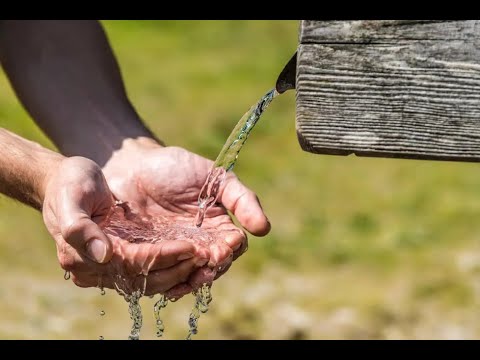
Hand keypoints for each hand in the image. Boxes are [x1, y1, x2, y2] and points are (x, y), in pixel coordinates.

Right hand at [42, 156, 207, 295]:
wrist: (69, 180)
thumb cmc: (70, 184)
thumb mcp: (71, 197)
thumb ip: (80, 227)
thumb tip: (104, 255)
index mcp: (82, 257)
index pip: (131, 264)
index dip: (161, 257)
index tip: (189, 247)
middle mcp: (99, 268)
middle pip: (146, 279)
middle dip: (179, 268)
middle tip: (208, 256)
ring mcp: (114, 265)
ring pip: (154, 280)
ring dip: (183, 272)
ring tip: (210, 259)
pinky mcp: (127, 258)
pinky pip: (155, 271)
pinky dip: (177, 267)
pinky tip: (198, 258)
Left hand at [102, 139, 270, 297]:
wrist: (132, 166)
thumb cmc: (175, 168)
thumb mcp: (214, 177)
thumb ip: (241, 199)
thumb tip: (264, 229)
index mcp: (218, 226)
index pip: (233, 246)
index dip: (230, 250)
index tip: (224, 249)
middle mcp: (199, 244)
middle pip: (213, 267)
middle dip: (211, 270)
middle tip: (205, 267)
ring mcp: (174, 252)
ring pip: (189, 276)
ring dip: (190, 281)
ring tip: (186, 281)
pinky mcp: (150, 258)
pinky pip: (161, 278)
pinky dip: (166, 285)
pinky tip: (167, 288)